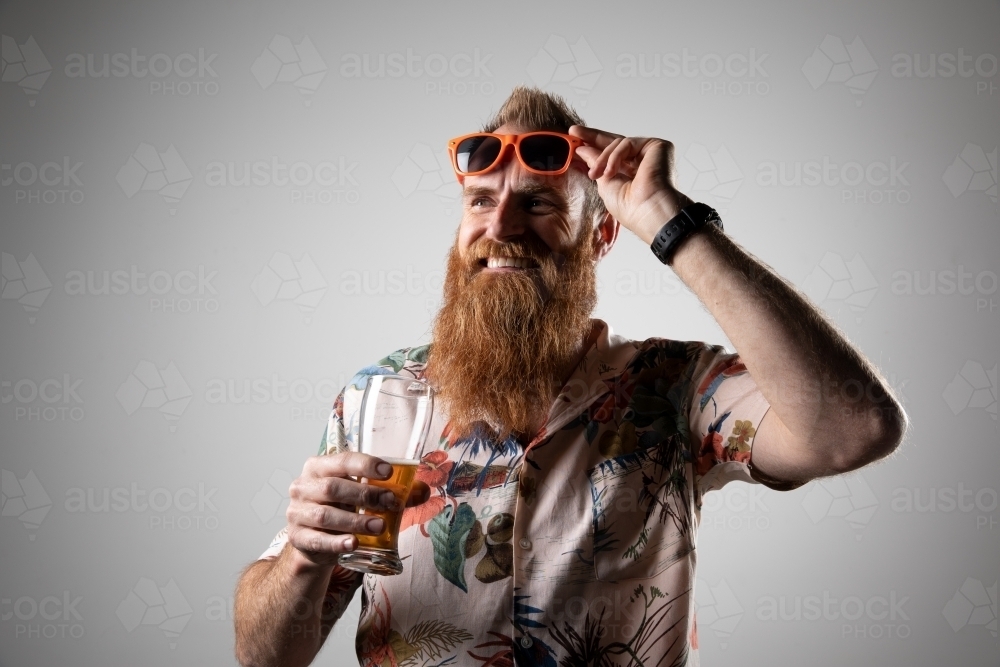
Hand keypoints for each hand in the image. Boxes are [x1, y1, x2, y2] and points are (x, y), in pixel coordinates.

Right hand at [285, 452, 430, 565]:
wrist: (315, 541)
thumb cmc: (341, 508)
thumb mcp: (362, 496)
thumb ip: (392, 491)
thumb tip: (423, 490)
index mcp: (319, 467)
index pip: (342, 460)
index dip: (365, 464)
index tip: (388, 472)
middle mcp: (303, 486)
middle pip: (333, 487)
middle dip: (365, 494)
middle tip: (390, 502)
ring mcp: (297, 513)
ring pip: (325, 515)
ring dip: (355, 521)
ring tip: (379, 527)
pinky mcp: (297, 538)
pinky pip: (317, 540)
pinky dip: (336, 542)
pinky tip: (353, 543)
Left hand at [569, 125, 693, 243]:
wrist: (649, 213)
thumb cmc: (631, 208)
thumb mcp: (604, 183)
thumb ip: (595, 163)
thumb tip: (582, 148)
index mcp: (633, 172)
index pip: (613, 154)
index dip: (594, 146)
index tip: (575, 139)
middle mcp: (643, 161)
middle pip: (616, 143)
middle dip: (593, 138)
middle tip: (574, 131)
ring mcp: (651, 153)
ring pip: (619, 144)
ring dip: (602, 158)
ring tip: (594, 174)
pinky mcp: (658, 146)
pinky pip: (628, 143)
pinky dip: (615, 156)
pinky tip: (610, 172)